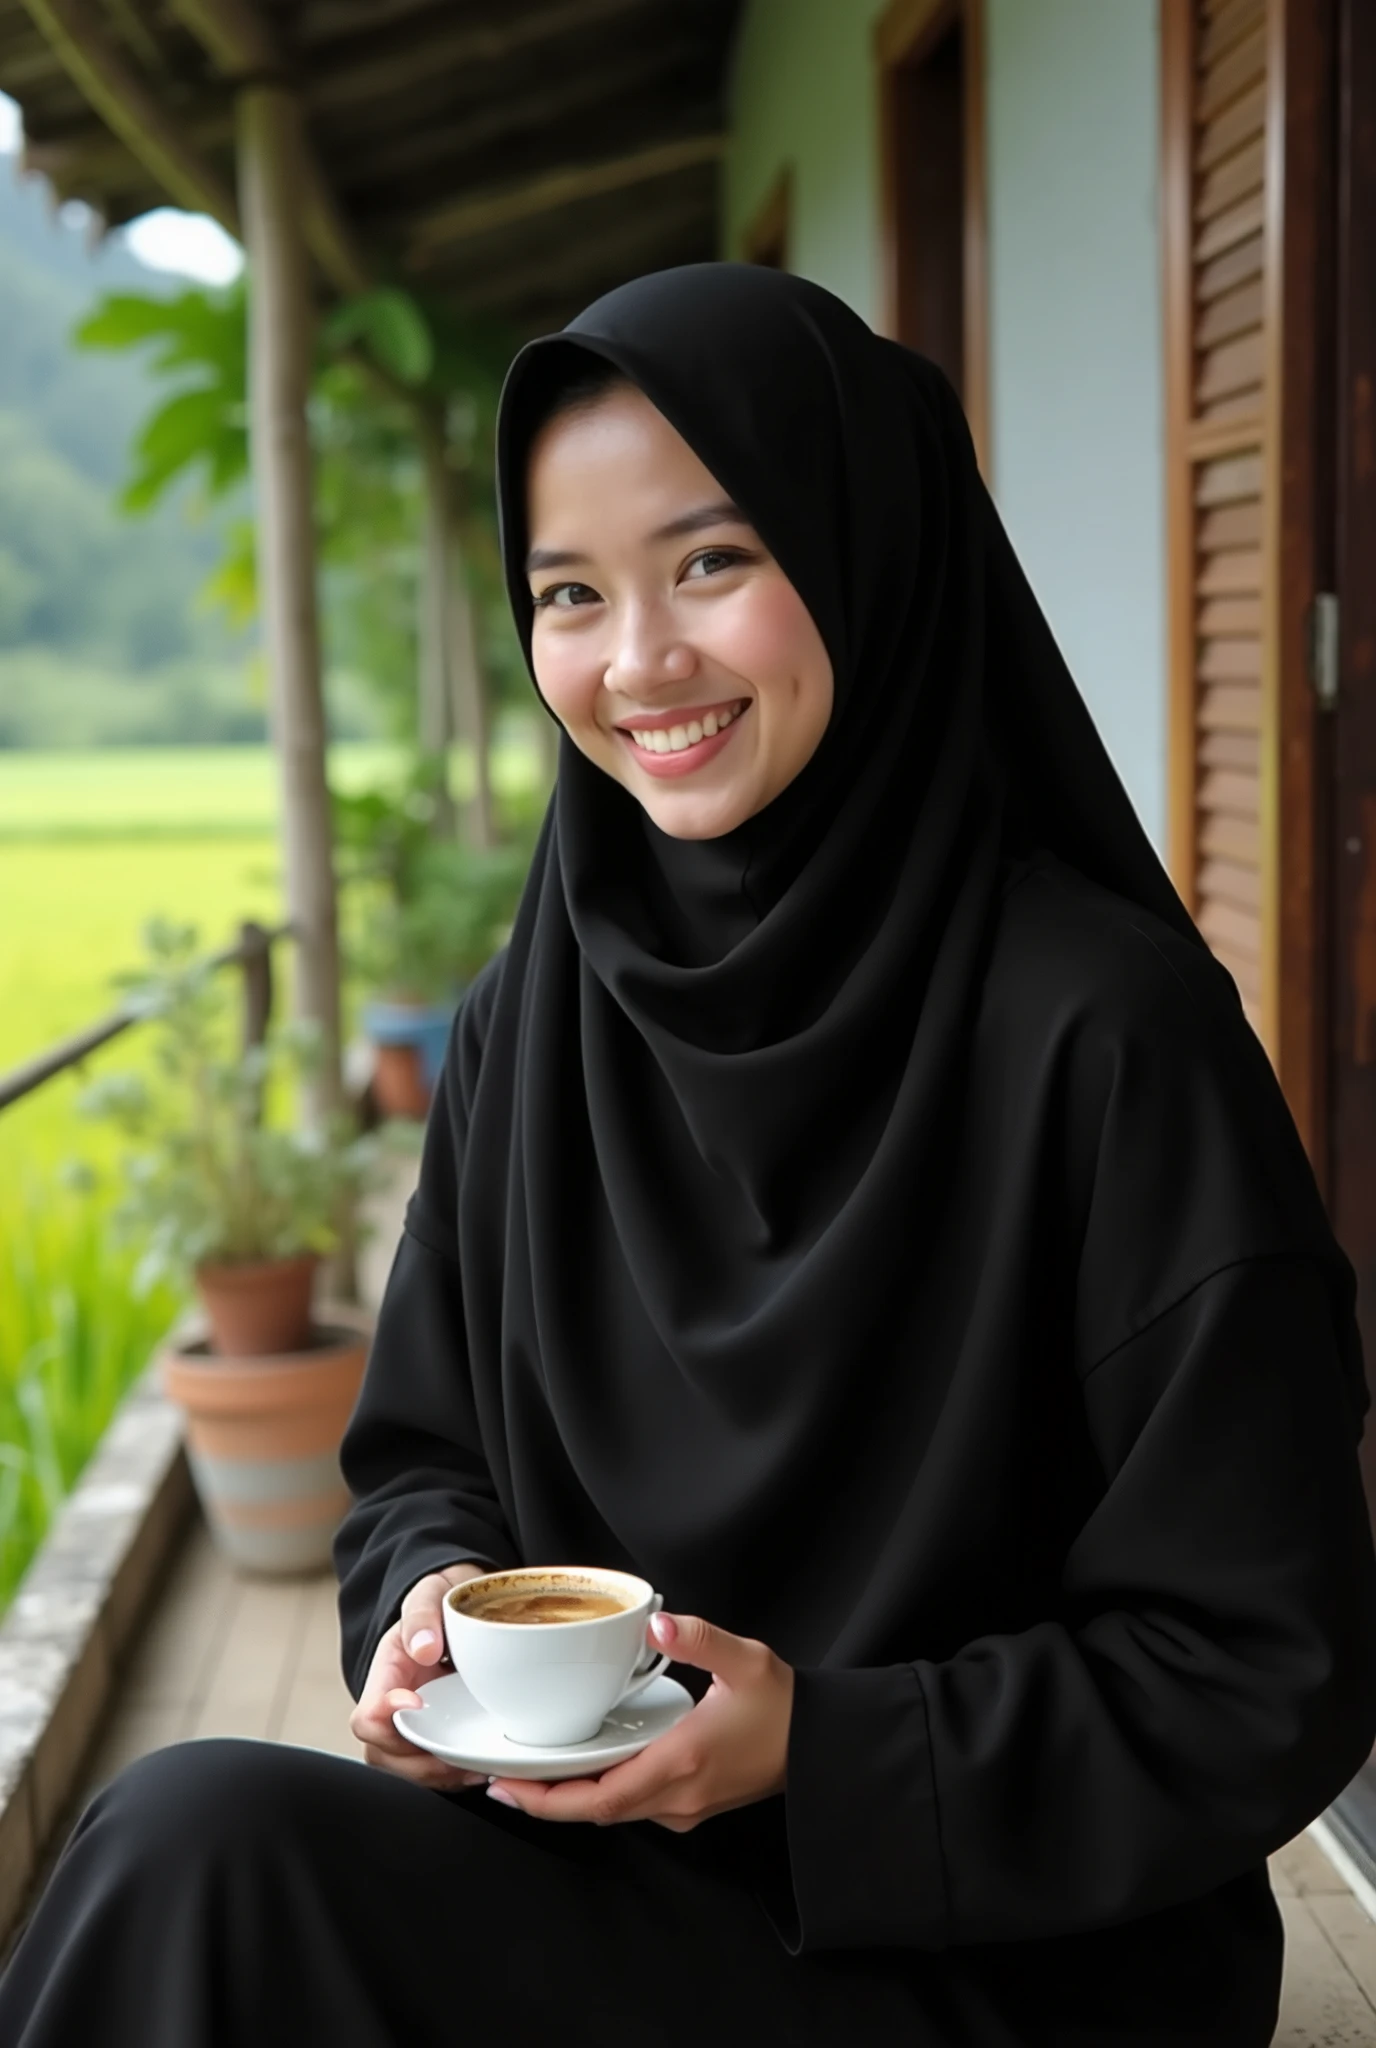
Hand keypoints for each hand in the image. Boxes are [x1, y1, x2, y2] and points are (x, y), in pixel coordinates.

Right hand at [351, 1561, 487, 1788]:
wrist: (464, 1606)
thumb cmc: (442, 1599)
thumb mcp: (431, 1592)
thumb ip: (423, 1614)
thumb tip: (424, 1649)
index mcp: (387, 1673)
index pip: (367, 1717)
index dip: (387, 1720)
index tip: (419, 1704)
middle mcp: (394, 1706)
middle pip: (384, 1756)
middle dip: (419, 1763)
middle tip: (458, 1753)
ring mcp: (414, 1724)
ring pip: (407, 1770)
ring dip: (439, 1775)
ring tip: (475, 1765)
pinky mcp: (437, 1733)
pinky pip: (433, 1769)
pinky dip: (454, 1774)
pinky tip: (481, 1765)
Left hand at [486, 1611, 793, 1831]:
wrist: (821, 1746)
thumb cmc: (786, 1707)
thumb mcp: (746, 1660)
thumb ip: (700, 1639)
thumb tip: (659, 1625)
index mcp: (682, 1762)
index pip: (600, 1798)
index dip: (549, 1800)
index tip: (510, 1787)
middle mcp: (678, 1795)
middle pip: (597, 1811)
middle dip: (546, 1801)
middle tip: (502, 1780)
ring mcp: (685, 1806)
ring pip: (615, 1811)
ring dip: (572, 1798)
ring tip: (533, 1773)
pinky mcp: (692, 1803)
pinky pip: (634, 1805)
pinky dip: (601, 1792)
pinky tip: (586, 1767)